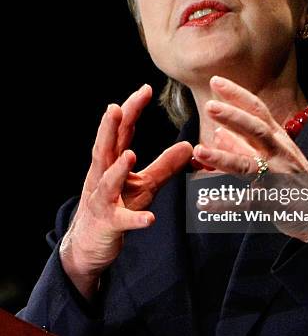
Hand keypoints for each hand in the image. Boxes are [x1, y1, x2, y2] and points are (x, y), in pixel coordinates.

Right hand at [60, 84, 192, 298]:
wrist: (90, 246)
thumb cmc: (116, 208)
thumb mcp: (143, 185)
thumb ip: (164, 165)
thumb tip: (190, 145)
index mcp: (111, 163)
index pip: (120, 132)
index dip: (130, 110)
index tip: (145, 89)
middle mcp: (102, 177)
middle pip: (105, 149)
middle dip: (109, 128)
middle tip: (117, 107)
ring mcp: (102, 201)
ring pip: (107, 183)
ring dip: (117, 169)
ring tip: (130, 155)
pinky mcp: (108, 225)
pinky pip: (122, 221)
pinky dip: (134, 219)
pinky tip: (149, 218)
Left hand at [192, 76, 307, 241]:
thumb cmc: (296, 179)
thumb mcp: (273, 155)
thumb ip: (243, 145)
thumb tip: (218, 133)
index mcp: (277, 138)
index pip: (257, 110)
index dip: (237, 94)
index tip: (215, 80)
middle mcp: (279, 153)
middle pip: (256, 130)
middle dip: (233, 117)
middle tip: (209, 105)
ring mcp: (277, 177)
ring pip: (249, 165)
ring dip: (223, 157)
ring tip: (199, 151)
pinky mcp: (273, 201)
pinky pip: (246, 202)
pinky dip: (224, 203)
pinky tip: (203, 203)